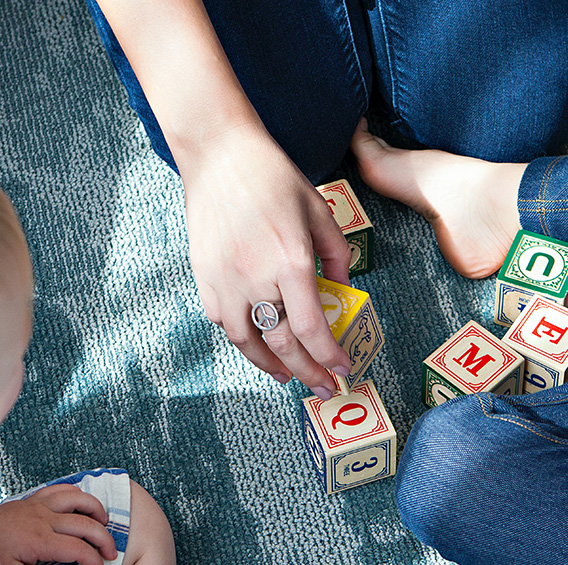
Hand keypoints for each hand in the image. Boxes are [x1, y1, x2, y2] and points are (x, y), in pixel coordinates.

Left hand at [0, 483, 114, 564]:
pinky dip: (78, 494)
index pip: (79, 550)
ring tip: (104, 523)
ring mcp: (39, 506)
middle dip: (105, 540)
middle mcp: (44, 519)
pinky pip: (62, 489)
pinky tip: (83, 504)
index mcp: (40, 541)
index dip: (95, 562)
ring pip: (79, 500)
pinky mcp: (34, 499)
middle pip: (87, 525)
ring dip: (96, 510)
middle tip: (111, 553)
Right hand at [179, 122, 352, 397]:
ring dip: (271, 366)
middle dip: (308, 373)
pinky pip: (224, 323)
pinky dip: (244, 340)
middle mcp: (256, 278)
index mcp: (290, 262)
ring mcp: (225, 281)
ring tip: (289, 375)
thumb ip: (337, 256)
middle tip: (323, 388)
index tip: (343, 370)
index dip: (329, 357)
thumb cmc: (274, 179)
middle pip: (283, 344)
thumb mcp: (320, 212)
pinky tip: (259, 344)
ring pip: (248, 343)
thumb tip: (343, 291)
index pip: (312, 329)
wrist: (219, 154)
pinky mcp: (204, 277)